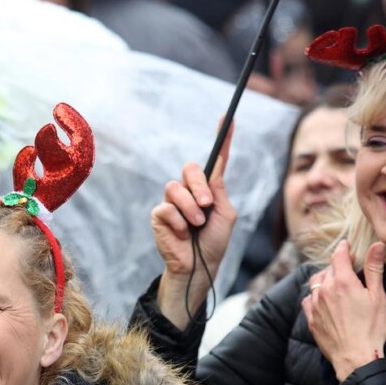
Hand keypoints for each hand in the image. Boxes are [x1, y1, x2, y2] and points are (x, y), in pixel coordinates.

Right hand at [151, 122, 236, 328]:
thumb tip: (212, 169)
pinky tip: (182, 232)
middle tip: (208, 204)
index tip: (226, 118)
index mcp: (209, 189)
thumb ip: (219, 190)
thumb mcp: (226, 213)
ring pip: (175, 187)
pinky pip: (166, 207)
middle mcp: (189, 192)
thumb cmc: (214, 243)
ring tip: (196, 224)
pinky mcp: (159, 216)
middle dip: (199, 186)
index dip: (222, 138)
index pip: (214, 159)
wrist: (200, 267)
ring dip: (190, 207)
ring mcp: (172, 203)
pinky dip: (178, 220)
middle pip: (189, 169)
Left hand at [302, 241, 385, 381]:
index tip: (347, 245)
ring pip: (316, 283)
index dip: (344, 248)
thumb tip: (377, 245)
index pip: (339, 255)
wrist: (356, 358)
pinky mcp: (311, 319)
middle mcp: (325, 291)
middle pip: (328, 269)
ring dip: (325, 279)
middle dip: (337, 265)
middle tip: (348, 268)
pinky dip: (315, 295)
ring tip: (335, 283)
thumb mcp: (378, 297)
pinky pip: (308, 300)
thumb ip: (374, 269)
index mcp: (343, 282)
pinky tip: (324, 300)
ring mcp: (315, 305)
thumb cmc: (371, 328)